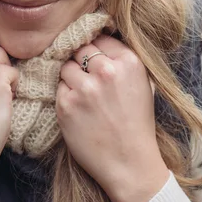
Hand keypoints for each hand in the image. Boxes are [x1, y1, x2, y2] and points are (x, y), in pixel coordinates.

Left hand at [56, 35, 169, 201]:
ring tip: (83, 93)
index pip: (100, 38)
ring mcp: (85, 88)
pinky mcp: (66, 105)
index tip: (93, 57)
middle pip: (80, 48)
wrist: (130, 162)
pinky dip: (65, 95)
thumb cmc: (137, 123)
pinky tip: (78, 108)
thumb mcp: (143, 83)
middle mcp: (106, 71)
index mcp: (129, 62)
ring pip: (66, 66)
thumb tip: (102, 38)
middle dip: (80, 58)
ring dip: (71, 76)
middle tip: (86, 74)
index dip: (95, 48)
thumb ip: (124, 60)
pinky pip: (58, 87)